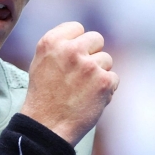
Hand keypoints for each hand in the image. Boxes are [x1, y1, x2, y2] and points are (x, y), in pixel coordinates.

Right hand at [20, 22, 118, 145]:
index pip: (77, 28)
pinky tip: (91, 99)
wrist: (47, 126)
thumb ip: (60, 46)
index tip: (73, 58)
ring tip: (82, 90)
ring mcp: (89, 65)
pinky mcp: (104, 81)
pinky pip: (114, 78)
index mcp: (51, 42)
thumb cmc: (44, 96)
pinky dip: (106, 90)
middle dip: (93, 54)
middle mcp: (71, 50)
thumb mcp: (41, 63)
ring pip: (107, 60)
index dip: (78, 44)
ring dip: (99, 74)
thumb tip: (83, 38)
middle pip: (97, 39)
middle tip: (81, 74)